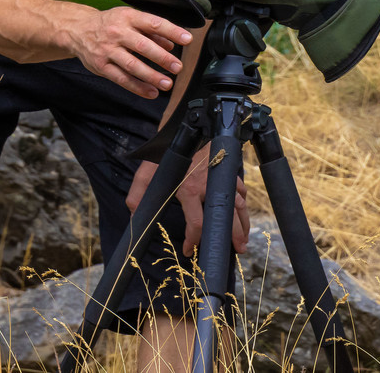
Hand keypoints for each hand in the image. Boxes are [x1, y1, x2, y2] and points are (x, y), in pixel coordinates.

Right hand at [64, 6, 191, 98]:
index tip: (188, 39)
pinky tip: (151, 92)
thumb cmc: (110, 23)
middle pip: (143, 46)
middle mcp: (117, 33)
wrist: (77, 29)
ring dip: (151, 76)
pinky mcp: (101, 66)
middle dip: (162, 58)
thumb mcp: (130, 18)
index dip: (172, 31)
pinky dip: (137, 87)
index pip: (154, 23)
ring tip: (167, 84)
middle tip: (178, 67)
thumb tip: (172, 44)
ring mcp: (108, 50)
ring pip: (132, 65)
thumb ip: (152, 31)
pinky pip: (121, 78)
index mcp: (128, 17)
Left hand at [127, 149, 250, 254]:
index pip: (197, 223)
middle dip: (231, 237)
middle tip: (236, 251)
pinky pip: (241, 191)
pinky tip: (243, 217)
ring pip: (238, 206)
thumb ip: (138, 193)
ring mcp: (222, 179)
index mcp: (190, 190)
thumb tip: (135, 216)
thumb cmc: (168, 153)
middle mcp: (209, 186)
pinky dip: (243, 205)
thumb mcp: (148, 172)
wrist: (189, 129)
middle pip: (225, 218)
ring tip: (244, 241)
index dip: (194, 241)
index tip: (189, 250)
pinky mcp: (229, 172)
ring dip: (243, 225)